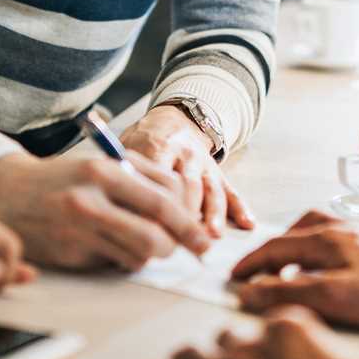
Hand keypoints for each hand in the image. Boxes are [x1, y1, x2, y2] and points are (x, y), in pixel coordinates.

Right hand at [0, 152, 211, 271]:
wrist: (5, 194)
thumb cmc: (62, 178)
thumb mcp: (99, 164)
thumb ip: (139, 178)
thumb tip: (184, 205)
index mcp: (103, 170)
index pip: (162, 197)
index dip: (188, 218)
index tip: (202, 230)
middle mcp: (90, 199)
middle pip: (156, 232)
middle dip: (183, 243)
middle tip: (196, 248)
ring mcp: (78, 230)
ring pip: (139, 254)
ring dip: (154, 254)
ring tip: (151, 244)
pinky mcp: (69, 254)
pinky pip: (114, 263)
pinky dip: (125, 259)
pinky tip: (116, 247)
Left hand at [121, 104, 253, 236]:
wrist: (175, 119)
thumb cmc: (144, 140)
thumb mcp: (127, 143)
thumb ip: (120, 168)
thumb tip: (111, 203)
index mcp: (158, 143)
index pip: (158, 171)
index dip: (153, 197)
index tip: (144, 223)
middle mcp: (185, 153)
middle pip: (187, 183)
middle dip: (184, 212)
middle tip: (178, 239)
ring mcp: (204, 164)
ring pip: (210, 189)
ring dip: (212, 213)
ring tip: (211, 235)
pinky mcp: (217, 172)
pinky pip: (230, 190)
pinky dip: (240, 207)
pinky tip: (247, 223)